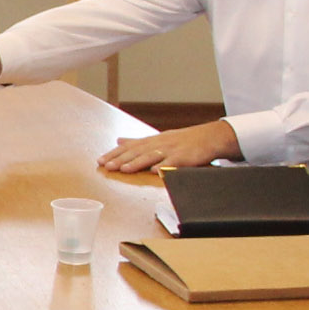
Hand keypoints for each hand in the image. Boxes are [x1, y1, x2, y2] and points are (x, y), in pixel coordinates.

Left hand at [98, 119, 241, 172]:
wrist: (208, 137)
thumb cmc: (181, 140)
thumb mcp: (157, 138)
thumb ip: (137, 141)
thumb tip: (118, 140)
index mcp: (151, 140)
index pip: (129, 147)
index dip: (114, 154)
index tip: (100, 161)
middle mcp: (159, 143)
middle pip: (137, 152)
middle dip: (121, 159)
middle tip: (106, 166)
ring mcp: (171, 150)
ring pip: (151, 156)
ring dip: (137, 162)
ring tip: (124, 169)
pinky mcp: (184, 157)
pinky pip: (172, 162)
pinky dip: (163, 166)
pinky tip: (154, 172)